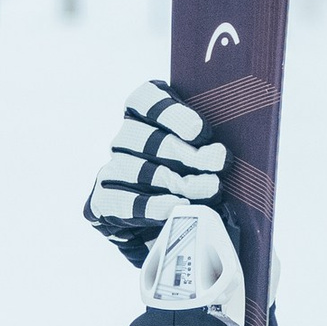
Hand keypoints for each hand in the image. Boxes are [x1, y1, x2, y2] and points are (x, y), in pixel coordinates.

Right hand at [84, 79, 228, 263]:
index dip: (172, 113)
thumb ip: (208, 144)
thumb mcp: (204, 153)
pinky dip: (152, 205)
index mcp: (144, 115)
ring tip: (212, 190)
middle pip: (149, 138)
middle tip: (219, 163)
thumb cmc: (193, 176)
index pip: (145, 99)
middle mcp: (126, 139)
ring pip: (139, 169)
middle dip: (188, 153)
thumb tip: (223, 154)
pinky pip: (124, 201)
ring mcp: (113, 169)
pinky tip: (176, 206)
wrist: (163, 226)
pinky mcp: (103, 201)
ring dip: (179, 181)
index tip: (200, 131)